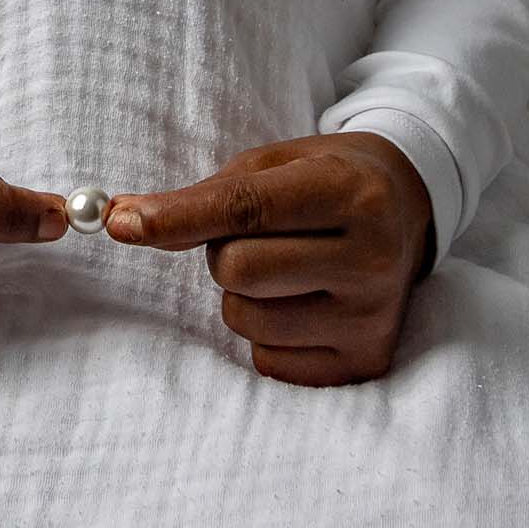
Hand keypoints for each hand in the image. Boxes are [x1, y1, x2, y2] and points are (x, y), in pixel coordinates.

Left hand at [103, 130, 433, 386]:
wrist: (408, 210)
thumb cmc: (325, 177)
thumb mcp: (276, 163)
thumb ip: (206, 194)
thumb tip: (124, 221)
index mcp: (350, 192)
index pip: (246, 209)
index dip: (178, 217)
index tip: (120, 222)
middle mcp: (370, 258)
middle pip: (238, 270)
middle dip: (222, 252)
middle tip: (257, 235)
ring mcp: (371, 317)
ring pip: (246, 319)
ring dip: (243, 295)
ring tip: (287, 266)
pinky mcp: (365, 363)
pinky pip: (268, 362)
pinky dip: (266, 334)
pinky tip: (304, 301)